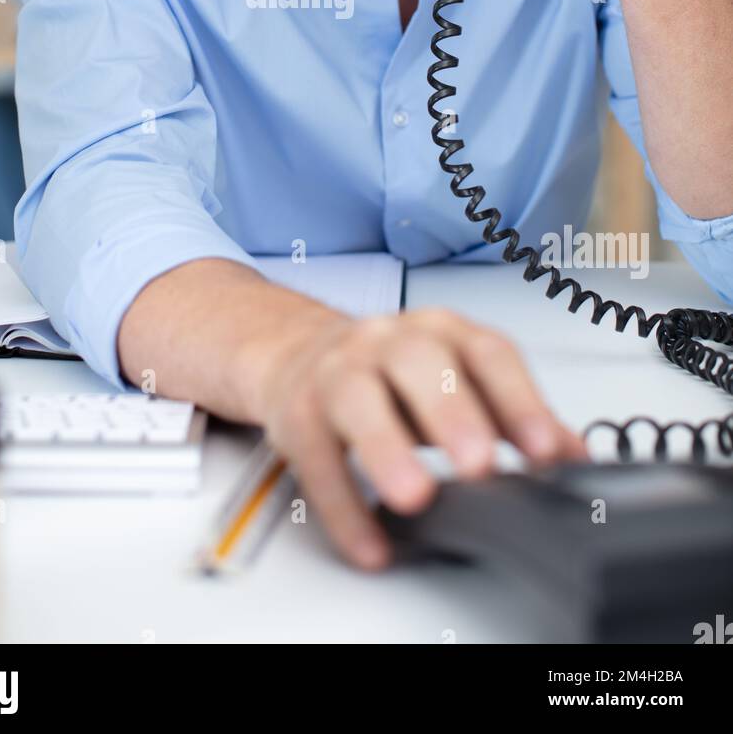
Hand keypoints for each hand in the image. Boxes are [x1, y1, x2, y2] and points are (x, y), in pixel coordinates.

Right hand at [257, 307, 587, 569]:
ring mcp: (338, 371)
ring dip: (387, 448)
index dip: (518, 399)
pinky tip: (370, 541)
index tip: (544, 451)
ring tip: (416, 498)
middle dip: (450, 411)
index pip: (486, 354)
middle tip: (477, 463)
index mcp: (442, 332)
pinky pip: (316, 458)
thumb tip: (575, 454)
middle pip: (418, 361)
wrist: (302, 356)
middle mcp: (388, 341)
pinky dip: (343, 505)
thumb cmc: (393, 376)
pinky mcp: (297, 413)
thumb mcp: (460, 381)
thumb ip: (516, 415)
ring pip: (358, 399)